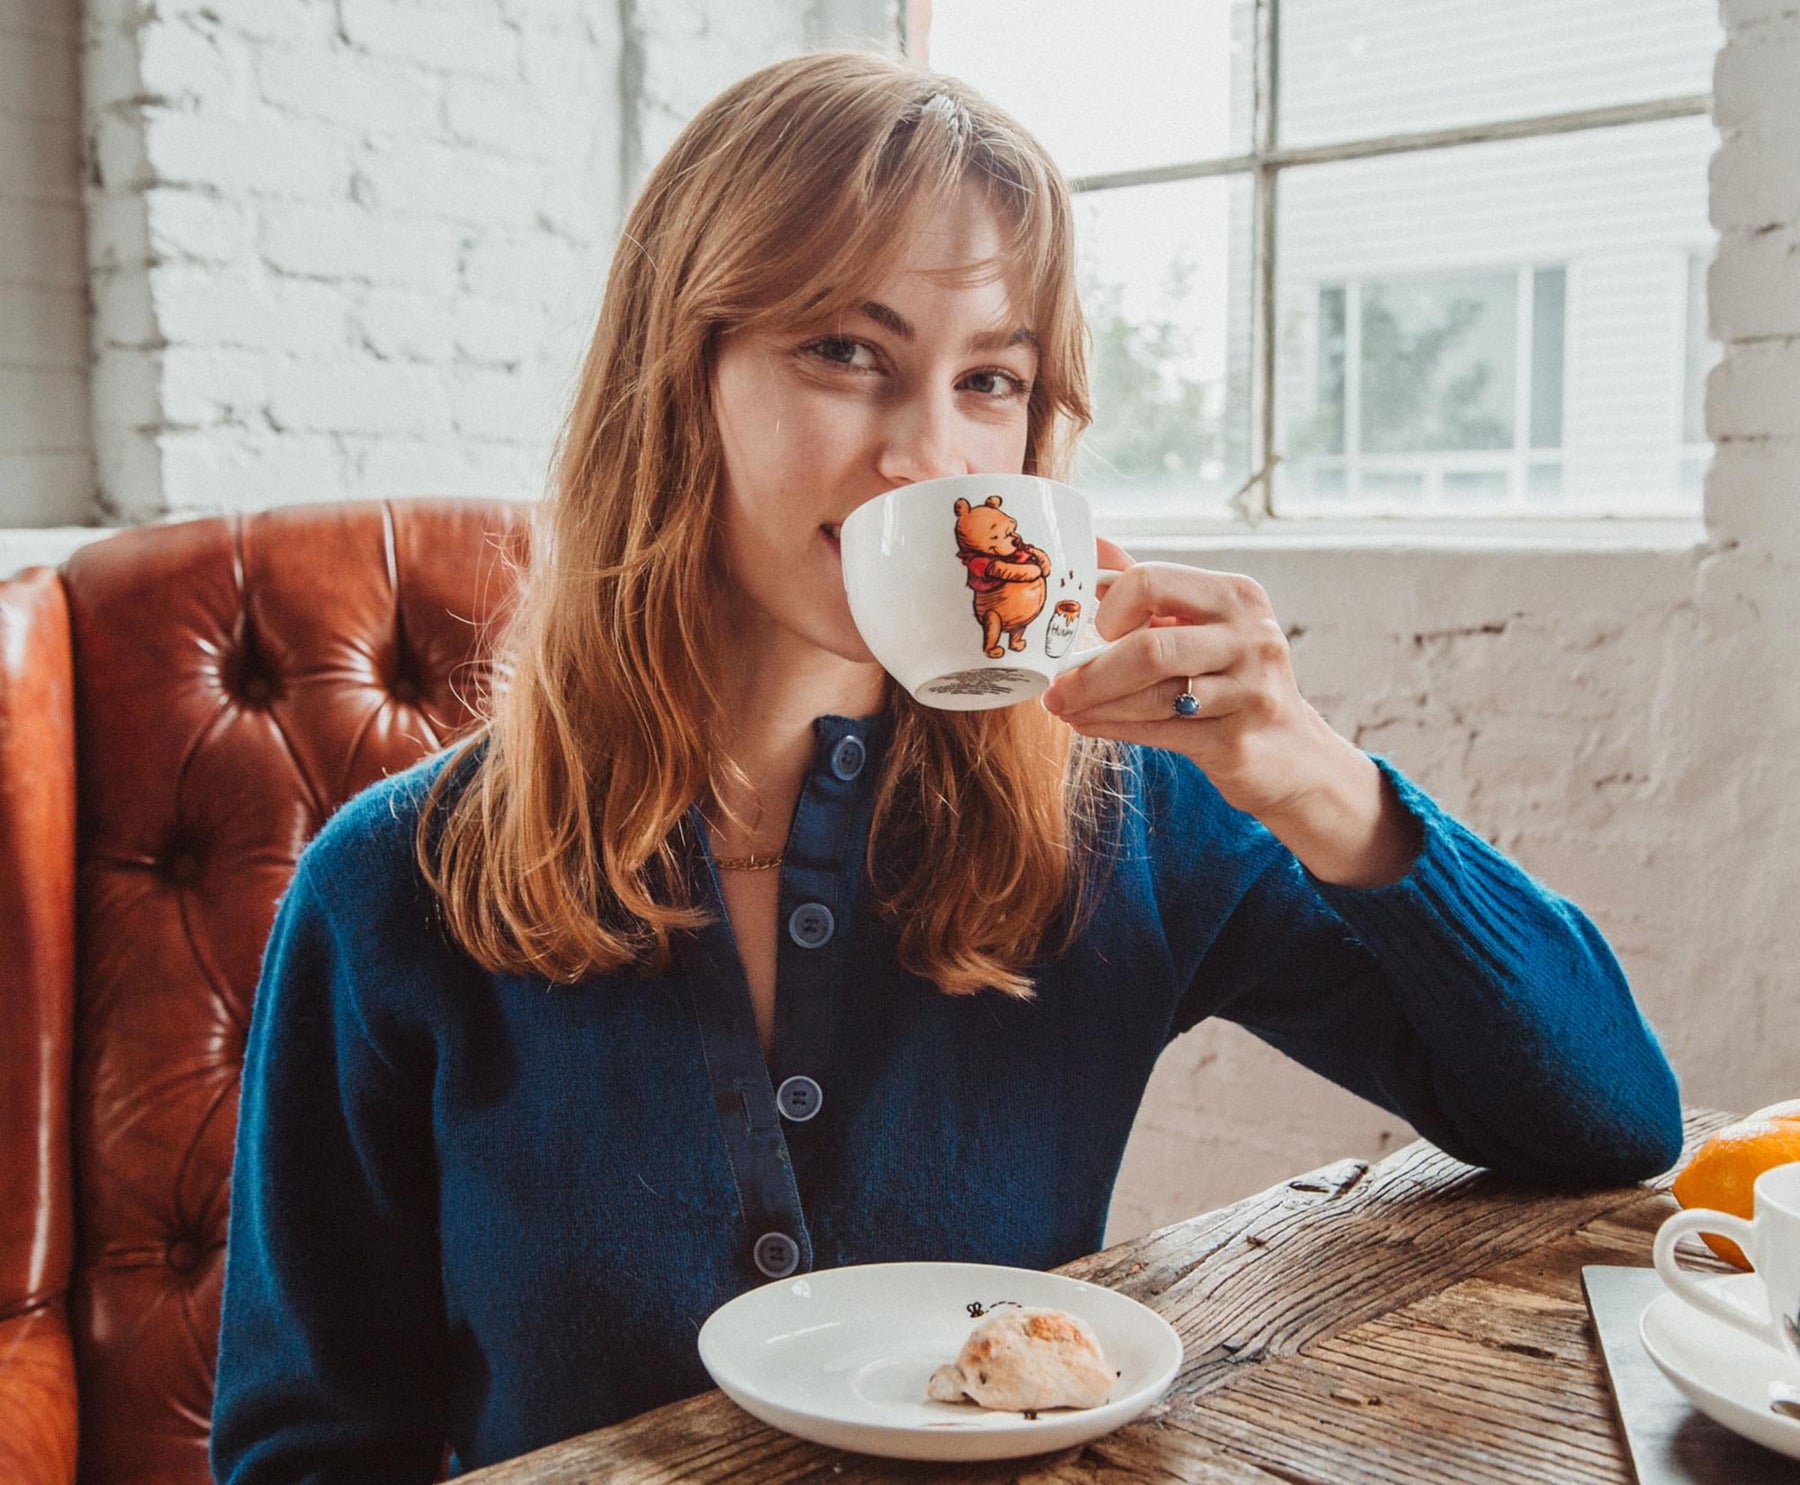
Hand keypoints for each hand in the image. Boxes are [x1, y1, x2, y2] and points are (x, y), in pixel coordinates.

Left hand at [1041, 539, 1419, 886]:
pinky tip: (1088, 724)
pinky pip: (1160, 731)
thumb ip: (1150, 585)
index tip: (1092, 631)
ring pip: (1151, 696)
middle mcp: (1251, 636)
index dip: (1108, 608)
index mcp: (1236, 596)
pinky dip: (1114, 727)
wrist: (1290, 753)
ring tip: (1063, 707)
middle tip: (1055, 686)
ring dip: (1094, 703)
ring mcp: (1249, 691)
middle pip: (1149, 647)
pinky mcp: (1237, 740)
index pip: (1151, 581)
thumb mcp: (1202, 623)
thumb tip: (1091, 543)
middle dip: (1091, 671)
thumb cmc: (1232, 679)